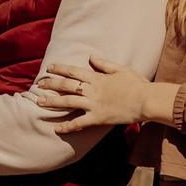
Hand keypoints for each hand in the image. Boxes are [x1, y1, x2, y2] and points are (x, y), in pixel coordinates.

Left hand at [33, 55, 162, 134]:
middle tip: (39, 84)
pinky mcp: (97, 118)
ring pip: (68, 102)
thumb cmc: (137, 84)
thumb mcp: (121, 69)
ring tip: (39, 102)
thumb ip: (104, 63)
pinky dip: (67, 126)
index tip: (50, 68)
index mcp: (97, 77)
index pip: (73, 71)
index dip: (60, 69)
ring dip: (52, 102)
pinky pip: (79, 123)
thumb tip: (90, 56)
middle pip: (66, 85)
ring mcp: (93, 104)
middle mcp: (92, 90)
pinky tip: (56, 129)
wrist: (146, 100)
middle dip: (51, 84)